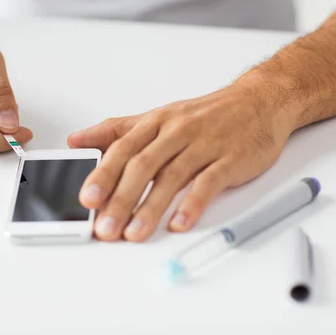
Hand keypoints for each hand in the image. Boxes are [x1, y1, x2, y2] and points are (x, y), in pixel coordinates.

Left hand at [67, 81, 293, 241]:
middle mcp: (177, 132)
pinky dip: (193, 203)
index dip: (103, 174)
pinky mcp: (230, 160)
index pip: (123, 149)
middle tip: (105, 226)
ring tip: (134, 232)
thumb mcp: (157, 116)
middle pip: (143, 166)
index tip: (87, 198)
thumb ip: (117, 131)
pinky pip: (209, 183)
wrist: (258, 101)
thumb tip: (77, 140)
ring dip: (151, 207)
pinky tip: (179, 222)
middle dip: (121, 198)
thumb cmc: (205, 115)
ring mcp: (204, 145)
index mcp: (156, 123)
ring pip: (172, 177)